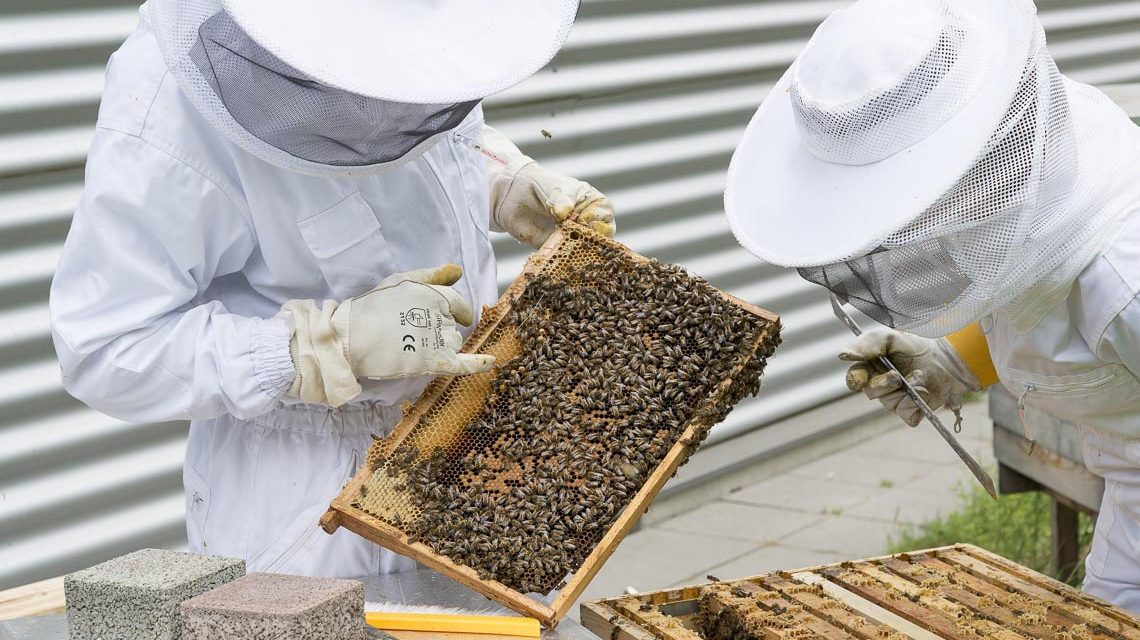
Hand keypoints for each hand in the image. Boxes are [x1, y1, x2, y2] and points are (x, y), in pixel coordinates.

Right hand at [279, 264, 494, 406]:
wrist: (351, 336)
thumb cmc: (372, 307)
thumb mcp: (401, 282)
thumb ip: (432, 276)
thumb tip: (458, 270)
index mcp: (434, 294)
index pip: (458, 304)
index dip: (455, 311)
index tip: (452, 316)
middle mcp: (441, 314)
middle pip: (454, 325)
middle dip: (440, 329)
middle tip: (414, 333)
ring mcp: (438, 338)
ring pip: (454, 343)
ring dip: (442, 346)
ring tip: (413, 346)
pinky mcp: (434, 360)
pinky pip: (464, 364)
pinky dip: (479, 364)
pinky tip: (491, 362)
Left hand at [483, 125, 615, 247]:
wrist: (515, 196)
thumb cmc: (541, 185)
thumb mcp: (556, 187)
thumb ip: (562, 199)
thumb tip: (563, 213)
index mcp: (594, 205)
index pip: (605, 217)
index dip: (597, 221)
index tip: (581, 219)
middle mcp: (588, 223)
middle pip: (601, 238)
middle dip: (591, 240)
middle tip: (575, 234)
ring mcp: (574, 238)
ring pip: (586, 251)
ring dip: (578, 252)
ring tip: (564, 245)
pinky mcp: (559, 251)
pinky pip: (566, 259)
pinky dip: (563, 260)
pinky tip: (556, 256)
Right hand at [839, 329, 979, 426]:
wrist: (949, 357)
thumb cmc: (917, 345)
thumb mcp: (890, 337)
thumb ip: (866, 344)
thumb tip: (843, 355)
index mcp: (871, 368)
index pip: (854, 378)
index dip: (855, 380)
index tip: (861, 378)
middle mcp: (881, 385)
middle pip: (871, 393)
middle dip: (884, 384)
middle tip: (897, 376)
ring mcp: (896, 400)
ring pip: (889, 404)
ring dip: (905, 391)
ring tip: (920, 377)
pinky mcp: (912, 411)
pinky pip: (907, 415)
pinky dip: (917, 403)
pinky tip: (925, 391)